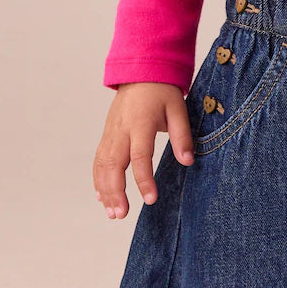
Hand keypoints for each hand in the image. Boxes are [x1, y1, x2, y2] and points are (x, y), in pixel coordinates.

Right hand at [93, 82, 194, 219]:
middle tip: (122, 215)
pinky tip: (102, 197)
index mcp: (141, 122)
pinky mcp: (106, 135)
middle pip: (114, 164)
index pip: (140, 156)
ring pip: (102, 165)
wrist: (140, 73)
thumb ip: (182, 136)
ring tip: (113, 213)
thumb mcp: (178, 109)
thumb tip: (188, 161)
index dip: (144, 179)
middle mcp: (121, 130)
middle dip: (116, 192)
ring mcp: (110, 132)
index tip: (151, 199)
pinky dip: (98, 180)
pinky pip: (98, 160)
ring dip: (105, 191)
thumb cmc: (162, 92)